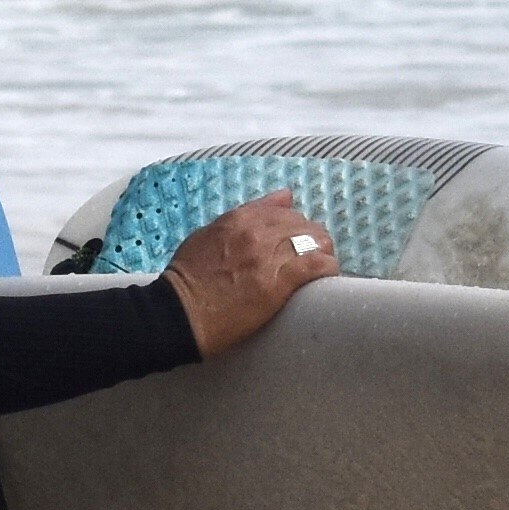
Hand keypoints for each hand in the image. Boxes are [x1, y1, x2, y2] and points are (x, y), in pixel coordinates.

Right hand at [163, 190, 335, 358]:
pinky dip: (327, 268)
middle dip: (311, 239)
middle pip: (303, 225)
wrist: (180, 314)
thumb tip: (284, 196)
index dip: (295, 225)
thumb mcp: (209, 234)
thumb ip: (246, 214)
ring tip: (321, 267)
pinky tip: (327, 276)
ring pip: (315, 242)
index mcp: (239, 219)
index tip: (296, 240)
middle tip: (311, 256)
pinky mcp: (278, 283)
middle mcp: (256, 232)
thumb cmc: (188, 278)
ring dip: (322, 253)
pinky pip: (317, 266)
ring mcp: (268, 257)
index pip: (284, 211)